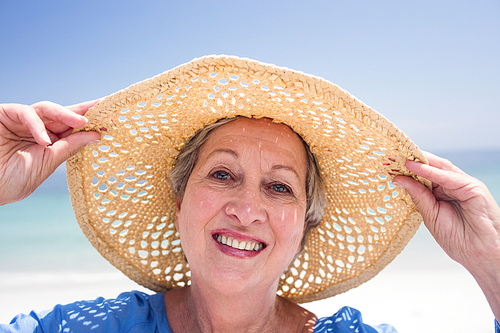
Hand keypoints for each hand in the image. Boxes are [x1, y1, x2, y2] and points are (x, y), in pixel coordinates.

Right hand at [0, 100, 100, 204]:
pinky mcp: (5, 114)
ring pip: (48, 109)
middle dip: (86, 110)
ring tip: (83, 121)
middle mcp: (38, 129)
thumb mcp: (45, 165)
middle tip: (107, 106)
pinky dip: (37, 125)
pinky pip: (25, 113)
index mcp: (49, 143)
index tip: (113, 123)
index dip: (92, 125)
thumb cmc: (8, 182)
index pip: (74, 129)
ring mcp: (22, 121)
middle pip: (66, 115)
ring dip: (67, 114)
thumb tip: (96, 136)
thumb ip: (68, 148)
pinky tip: (45, 139)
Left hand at [393, 152, 499, 318]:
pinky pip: (449, 177)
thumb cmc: (459, 239)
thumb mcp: (430, 214)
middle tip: (388, 157)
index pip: (422, 175)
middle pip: (429, 168)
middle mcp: (452, 186)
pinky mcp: (473, 188)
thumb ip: (417, 195)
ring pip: (438, 168)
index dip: (404, 169)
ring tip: (398, 158)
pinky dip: (431, 171)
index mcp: (441, 192)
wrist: (480, 255)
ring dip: (418, 162)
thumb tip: (398, 179)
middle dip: (409, 162)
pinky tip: (416, 167)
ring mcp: (463, 185)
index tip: (385, 164)